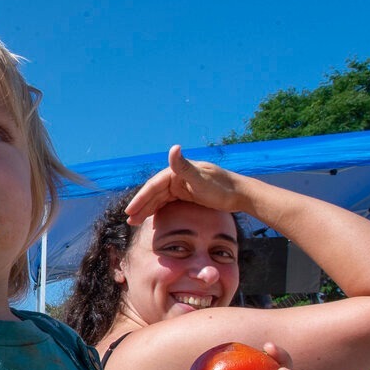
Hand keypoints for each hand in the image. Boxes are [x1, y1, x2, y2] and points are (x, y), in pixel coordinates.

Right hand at [124, 145, 250, 224]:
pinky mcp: (186, 194)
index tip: (129, 212)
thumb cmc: (221, 188)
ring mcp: (181, 185)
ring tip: (135, 222)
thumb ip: (184, 166)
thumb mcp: (201, 179)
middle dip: (140, 206)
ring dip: (147, 209)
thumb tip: (173, 147)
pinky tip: (151, 218)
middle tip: (129, 220)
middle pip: (153, 193)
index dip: (140, 199)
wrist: (240, 194)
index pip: (153, 186)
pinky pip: (167, 202)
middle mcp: (177, 176)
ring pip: (159, 199)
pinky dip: (158, 210)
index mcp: (176, 172)